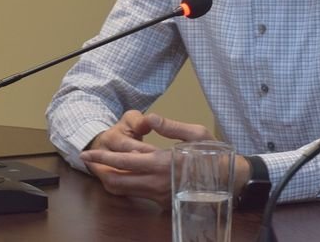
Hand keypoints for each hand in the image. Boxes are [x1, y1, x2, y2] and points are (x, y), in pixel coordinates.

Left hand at [79, 110, 214, 206]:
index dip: (102, 157)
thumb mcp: (196, 133)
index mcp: (162, 162)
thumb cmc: (214, 155)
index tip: (87, 152)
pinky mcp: (164, 202)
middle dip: (99, 171)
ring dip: (109, 179)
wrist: (231, 181)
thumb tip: (150, 118)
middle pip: (116, 181)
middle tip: (88, 161)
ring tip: (102, 167)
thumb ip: (170, 126)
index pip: (123, 161)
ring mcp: (159, 195)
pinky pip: (137, 195)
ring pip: (124, 191)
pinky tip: (124, 175)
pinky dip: (125, 185)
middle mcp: (156, 182)